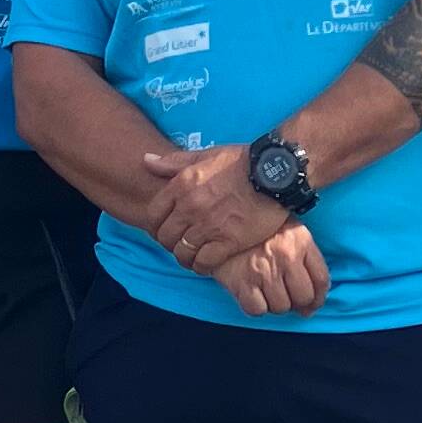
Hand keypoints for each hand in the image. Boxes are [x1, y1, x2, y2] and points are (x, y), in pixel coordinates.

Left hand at [140, 141, 293, 272]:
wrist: (274, 173)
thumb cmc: (241, 161)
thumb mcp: (205, 155)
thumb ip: (174, 162)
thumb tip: (147, 161)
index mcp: (181, 186)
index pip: (153, 214)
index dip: (157, 225)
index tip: (166, 228)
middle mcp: (190, 207)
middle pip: (166, 236)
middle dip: (170, 243)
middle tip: (180, 244)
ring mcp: (208, 226)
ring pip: (182, 252)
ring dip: (185, 257)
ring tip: (192, 257)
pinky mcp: (228, 241)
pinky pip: (204, 262)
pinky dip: (202, 267)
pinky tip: (206, 264)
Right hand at [215, 220, 331, 317]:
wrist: (221, 218)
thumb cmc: (257, 227)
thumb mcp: (289, 229)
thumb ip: (306, 258)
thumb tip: (310, 304)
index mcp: (301, 241)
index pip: (321, 279)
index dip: (318, 298)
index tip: (311, 304)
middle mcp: (286, 256)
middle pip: (303, 297)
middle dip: (297, 302)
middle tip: (286, 297)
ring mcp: (264, 271)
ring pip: (281, 306)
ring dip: (275, 304)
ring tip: (267, 292)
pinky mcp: (241, 282)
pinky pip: (257, 309)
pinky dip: (256, 307)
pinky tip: (253, 295)